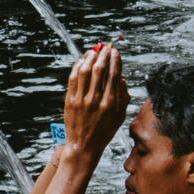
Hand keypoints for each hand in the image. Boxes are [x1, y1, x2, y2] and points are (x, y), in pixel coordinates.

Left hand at [62, 45, 129, 161]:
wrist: (84, 146)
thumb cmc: (104, 131)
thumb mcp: (120, 116)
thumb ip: (123, 96)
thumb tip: (121, 77)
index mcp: (111, 104)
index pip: (114, 75)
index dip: (115, 60)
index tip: (115, 51)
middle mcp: (96, 100)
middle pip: (99, 70)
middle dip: (103, 55)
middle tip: (106, 48)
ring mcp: (81, 100)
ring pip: (85, 71)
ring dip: (90, 57)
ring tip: (94, 50)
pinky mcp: (70, 100)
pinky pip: (73, 78)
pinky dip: (78, 66)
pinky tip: (82, 60)